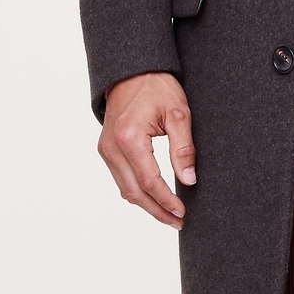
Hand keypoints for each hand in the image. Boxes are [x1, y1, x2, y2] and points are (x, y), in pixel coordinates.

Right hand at [98, 71, 195, 228]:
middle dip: (157, 211)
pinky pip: (121, 179)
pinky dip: (137, 192)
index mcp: (129, 138)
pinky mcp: (106, 150)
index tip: (183, 212)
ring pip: (125, 190)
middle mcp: (112, 148)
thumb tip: (188, 180)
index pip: (149, 181)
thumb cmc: (156, 87)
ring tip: (169, 215)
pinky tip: (154, 198)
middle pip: (134, 192)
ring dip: (147, 205)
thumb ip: (183, 148)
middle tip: (178, 221)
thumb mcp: (178, 113)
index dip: (166, 201)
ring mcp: (106, 150)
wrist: (131, 71)